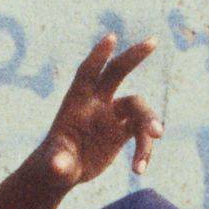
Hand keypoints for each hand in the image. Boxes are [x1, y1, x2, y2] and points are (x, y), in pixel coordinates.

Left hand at [41, 33, 162, 192]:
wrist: (64, 171)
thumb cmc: (54, 163)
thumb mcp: (54, 164)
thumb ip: (58, 162)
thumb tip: (58, 167)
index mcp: (77, 102)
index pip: (87, 73)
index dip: (98, 55)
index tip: (111, 37)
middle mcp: (97, 103)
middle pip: (117, 72)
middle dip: (134, 56)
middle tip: (154, 41)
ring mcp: (112, 115)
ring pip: (138, 109)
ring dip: (149, 124)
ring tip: (151, 145)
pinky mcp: (123, 132)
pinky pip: (142, 134)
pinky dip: (144, 150)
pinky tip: (139, 170)